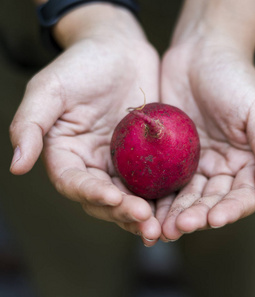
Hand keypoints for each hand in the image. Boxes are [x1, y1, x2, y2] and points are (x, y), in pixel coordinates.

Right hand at [9, 4, 160, 245]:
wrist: (119, 49)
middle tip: (145, 219)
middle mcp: (92, 163)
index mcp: (67, 153)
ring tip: (160, 225)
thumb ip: (30, 124)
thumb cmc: (83, 64)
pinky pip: (151, 180)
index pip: (74, 182)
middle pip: (103, 198)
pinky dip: (160, 196)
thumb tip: (17, 165)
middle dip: (122, 211)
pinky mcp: (143, 156)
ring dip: (142, 214)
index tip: (113, 197)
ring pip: (128, 196)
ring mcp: (119, 162)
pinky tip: (174, 205)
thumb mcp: (51, 88)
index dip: (91, 194)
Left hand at [158, 2, 254, 240]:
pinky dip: (156, 195)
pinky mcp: (170, 155)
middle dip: (194, 217)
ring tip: (159, 228)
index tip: (213, 220)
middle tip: (176, 228)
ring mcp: (193, 163)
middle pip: (209, 201)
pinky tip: (146, 207)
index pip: (241, 196)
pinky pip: (163, 179)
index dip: (229, 211)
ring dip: (173, 213)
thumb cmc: (235, 78)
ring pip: (184, 196)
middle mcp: (220, 168)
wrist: (200, 54)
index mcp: (246, 163)